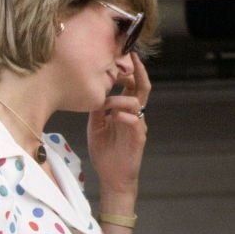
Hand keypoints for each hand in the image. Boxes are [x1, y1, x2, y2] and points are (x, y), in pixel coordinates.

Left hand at [87, 52, 150, 202]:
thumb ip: (96, 110)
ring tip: (106, 103)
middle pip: (142, 88)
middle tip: (130, 59)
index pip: (131, 86)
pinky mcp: (138, 138)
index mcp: (124, 110)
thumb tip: (92, 92)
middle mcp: (134, 115)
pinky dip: (124, 116)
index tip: (121, 57)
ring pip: (137, 103)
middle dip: (137, 72)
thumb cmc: (105, 152)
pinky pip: (135, 122)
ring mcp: (138, 125)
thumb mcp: (95, 126)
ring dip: (120, 99)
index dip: (128, 71)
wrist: (112, 176)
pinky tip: (112, 117)